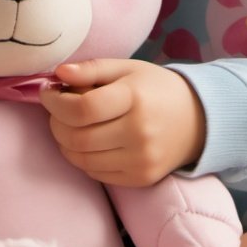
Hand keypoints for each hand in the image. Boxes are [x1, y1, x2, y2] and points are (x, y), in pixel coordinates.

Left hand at [39, 57, 206, 187]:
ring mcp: (141, 159)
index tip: (48, 92)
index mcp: (135, 98)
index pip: (82, 108)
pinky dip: (82, 158)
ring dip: (64, 142)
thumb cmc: (156, 89)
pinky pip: (95, 173)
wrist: (199, 120)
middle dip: (55, 123)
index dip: (55, 102)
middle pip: (77, 137)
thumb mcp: (127, 68)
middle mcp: (139, 132)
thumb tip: (58, 74)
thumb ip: (92, 68)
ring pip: (81, 159)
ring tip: (69, 125)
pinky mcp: (140, 178)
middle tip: (56, 109)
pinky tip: (87, 141)